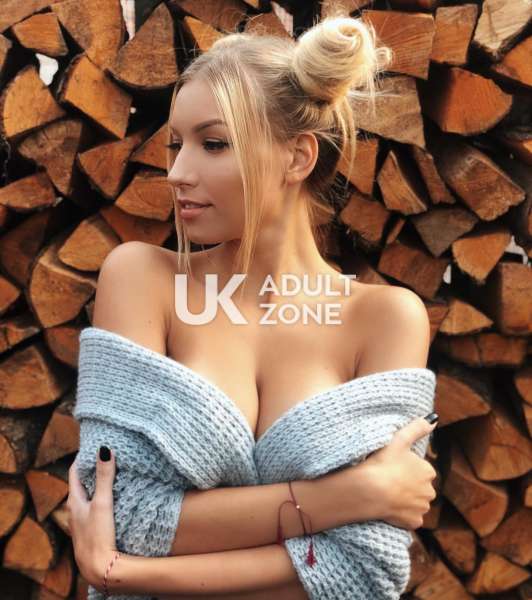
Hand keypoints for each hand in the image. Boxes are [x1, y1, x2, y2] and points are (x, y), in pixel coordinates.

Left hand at [67, 446, 118, 590]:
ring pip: (90, 495)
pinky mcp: (93, 529)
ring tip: (114, 473)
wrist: (99, 568)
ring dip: (99, 484)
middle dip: (93, 469)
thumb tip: (104, 449)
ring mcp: (83, 520)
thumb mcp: (102, 502)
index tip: (93, 445)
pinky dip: (103, 497)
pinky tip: (116, 498)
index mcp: (74, 500)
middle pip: (83, 483)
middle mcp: (75, 509)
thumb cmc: (97, 535)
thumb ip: (104, 476)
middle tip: (107, 455)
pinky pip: (96, 507)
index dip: (83, 457)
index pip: (75, 472)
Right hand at [362, 417, 437, 529]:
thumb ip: (417, 427)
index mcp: (428, 471)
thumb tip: (434, 418)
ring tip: (388, 494)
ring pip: (416, 503)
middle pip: (420, 488)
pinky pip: (410, 518)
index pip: (421, 470)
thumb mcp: (399, 439)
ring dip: (406, 500)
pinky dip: (402, 515)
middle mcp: (430, 491)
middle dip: (409, 486)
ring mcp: (421, 508)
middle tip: (389, 480)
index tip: (393, 467)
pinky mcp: (413, 522)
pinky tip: (390, 508)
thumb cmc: (383, 462)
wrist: (370, 490)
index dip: (406, 469)